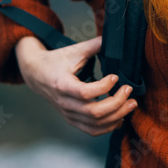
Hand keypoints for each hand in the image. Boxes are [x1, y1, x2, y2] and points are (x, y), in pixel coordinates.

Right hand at [15, 35, 137, 135]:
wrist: (36, 74)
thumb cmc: (56, 61)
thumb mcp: (73, 50)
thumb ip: (93, 45)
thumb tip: (113, 37)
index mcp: (62, 84)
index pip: (84, 93)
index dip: (104, 87)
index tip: (115, 76)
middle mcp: (64, 103)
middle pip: (93, 112)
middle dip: (117, 103)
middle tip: (129, 90)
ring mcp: (68, 113)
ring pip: (95, 124)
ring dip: (116, 116)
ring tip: (131, 104)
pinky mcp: (72, 119)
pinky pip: (91, 130)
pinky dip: (108, 126)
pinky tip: (120, 117)